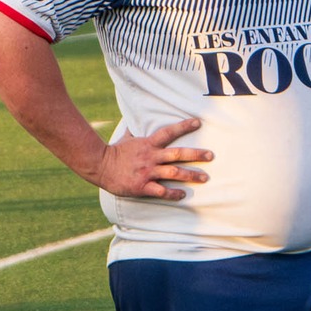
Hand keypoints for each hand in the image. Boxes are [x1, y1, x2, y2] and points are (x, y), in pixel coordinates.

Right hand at [96, 117, 212, 202]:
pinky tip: (183, 194)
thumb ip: (136, 129)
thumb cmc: (114, 152)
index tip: (198, 122)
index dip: (184, 126)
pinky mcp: (142, 186)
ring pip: (174, 173)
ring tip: (205, 177)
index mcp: (148, 144)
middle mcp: (150, 157)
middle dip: (196, 155)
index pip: (169, 132)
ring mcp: (147, 172)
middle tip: (211, 156)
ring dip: (191, 175)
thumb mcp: (126, 137)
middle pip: (178, 154)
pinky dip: (173, 193)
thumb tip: (136, 117)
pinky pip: (161, 191)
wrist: (99, 166)